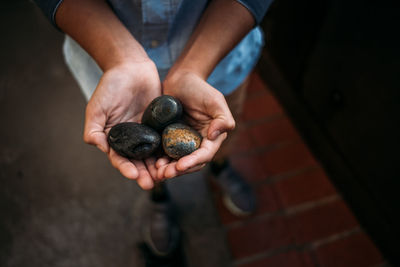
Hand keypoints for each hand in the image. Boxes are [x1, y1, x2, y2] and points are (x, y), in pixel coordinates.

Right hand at [83, 60, 161, 188]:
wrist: (131, 67)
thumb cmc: (110, 86)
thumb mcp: (97, 107)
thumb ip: (94, 129)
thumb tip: (100, 149)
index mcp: (114, 138)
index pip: (119, 158)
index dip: (126, 168)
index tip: (133, 176)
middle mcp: (131, 139)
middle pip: (138, 161)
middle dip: (144, 174)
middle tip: (151, 184)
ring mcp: (147, 133)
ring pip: (153, 155)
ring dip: (158, 167)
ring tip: (165, 177)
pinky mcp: (160, 125)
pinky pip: (165, 141)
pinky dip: (169, 151)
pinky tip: (176, 159)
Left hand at [156, 70, 234, 178]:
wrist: (181, 79)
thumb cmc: (200, 88)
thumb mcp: (215, 101)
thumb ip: (222, 118)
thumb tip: (214, 136)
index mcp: (212, 138)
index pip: (204, 154)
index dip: (193, 162)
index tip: (180, 165)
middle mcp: (198, 143)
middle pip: (190, 162)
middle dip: (178, 170)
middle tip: (164, 174)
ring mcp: (183, 142)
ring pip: (177, 161)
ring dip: (168, 169)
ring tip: (156, 172)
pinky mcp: (169, 138)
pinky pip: (165, 153)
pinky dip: (159, 160)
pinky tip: (152, 163)